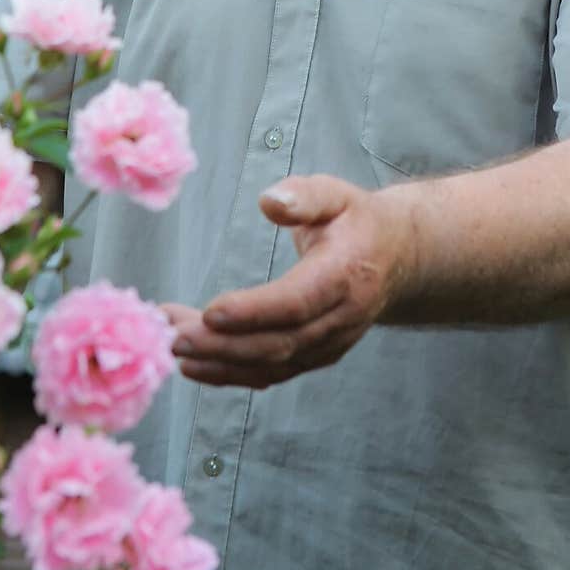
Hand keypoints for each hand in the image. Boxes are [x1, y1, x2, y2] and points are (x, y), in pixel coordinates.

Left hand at [159, 175, 410, 389]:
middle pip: (278, 343)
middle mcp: (341, 318)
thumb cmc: (356, 220)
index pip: (297, 302)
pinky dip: (231, 375)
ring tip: (172, 348)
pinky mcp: (316, 357)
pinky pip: (272, 374)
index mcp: (346, 275)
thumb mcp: (336, 194)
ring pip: (271, 365)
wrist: (396, 257)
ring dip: (218, 362)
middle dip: (222, 345)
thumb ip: (305, 196)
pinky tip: (194, 366)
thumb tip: (269, 201)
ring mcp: (330, 344)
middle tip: (172, 336)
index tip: (210, 312)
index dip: (255, 312)